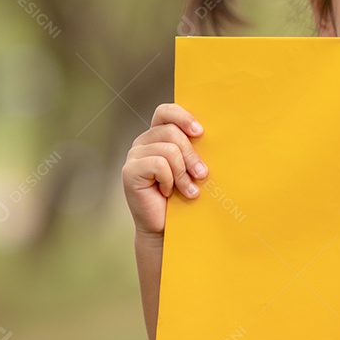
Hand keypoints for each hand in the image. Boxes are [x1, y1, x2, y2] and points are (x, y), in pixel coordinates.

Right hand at [122, 104, 207, 236]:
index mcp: (157, 136)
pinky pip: (159, 164)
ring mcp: (134, 155)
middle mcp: (143, 142)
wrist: (165, 227)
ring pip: (168, 149)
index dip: (183, 116)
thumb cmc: (182, 195)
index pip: (165, 112)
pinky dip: (170, 180)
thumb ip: (194, 149)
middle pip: (172, 132)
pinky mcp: (129, 171)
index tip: (201, 132)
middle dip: (192, 155)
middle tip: (203, 175)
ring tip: (189, 190)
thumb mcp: (191, 168)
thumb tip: (210, 135)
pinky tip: (168, 192)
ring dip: (183, 173)